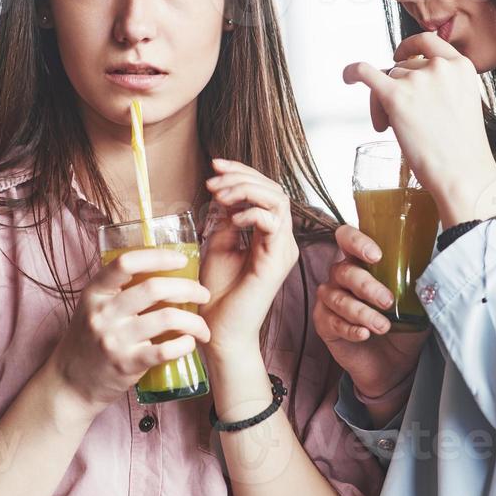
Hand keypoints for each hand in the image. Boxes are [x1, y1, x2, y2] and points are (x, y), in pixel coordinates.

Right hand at [44, 249, 211, 413]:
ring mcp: (114, 339)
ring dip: (194, 321)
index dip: (158, 256)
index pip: (126, 263)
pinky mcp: (126, 364)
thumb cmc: (88, 342)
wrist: (69, 384)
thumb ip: (118, 291)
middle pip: (154, 288)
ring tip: (202, 327)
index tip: (181, 260)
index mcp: (95, 293)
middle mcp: (103, 313)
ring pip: (167, 318)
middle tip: (203, 294)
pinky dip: (185, 344)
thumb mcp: (93, 308)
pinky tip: (190, 343)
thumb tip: (162, 270)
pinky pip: (165, 350)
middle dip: (188, 288)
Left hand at [200, 158, 299, 353]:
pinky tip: (231, 220)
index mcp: (268, 234)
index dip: (241, 172)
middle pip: (274, 189)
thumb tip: (224, 190)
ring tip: (219, 195)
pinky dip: (252, 213)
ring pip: (278, 199)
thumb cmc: (217, 293)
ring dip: (246, 190)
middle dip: (242, 176)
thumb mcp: (218, 244)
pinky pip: (273, 222)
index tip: (214, 165)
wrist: (219, 330)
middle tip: (213, 179)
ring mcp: (282, 249)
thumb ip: (227, 217)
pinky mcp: (277, 260)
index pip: (264, 191)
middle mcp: (280, 239)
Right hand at [313, 224, 428, 413]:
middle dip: (367, 286)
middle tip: (388, 301)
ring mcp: (330, 301)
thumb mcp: (418, 302)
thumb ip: (420, 282)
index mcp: (361, 262)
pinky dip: (350, 329)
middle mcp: (341, 277)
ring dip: (362, 313)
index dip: (356, 241)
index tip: (376, 256)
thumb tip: (438, 268)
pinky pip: (332, 322)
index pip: (347, 238)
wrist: (396, 364)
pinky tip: (364, 335)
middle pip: (344, 271)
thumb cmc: (405, 326)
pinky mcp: (325, 325)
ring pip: (337, 299)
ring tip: (383, 327)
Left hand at [342, 32, 495, 226]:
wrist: (462, 173)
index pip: (429, 44)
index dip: (410, 48)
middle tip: (400, 121)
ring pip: (387, 79)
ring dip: (384, 102)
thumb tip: (408, 83)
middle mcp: (440, 67)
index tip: (401, 57)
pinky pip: (366, 73)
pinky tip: (347, 77)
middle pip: (403, 68)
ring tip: (393, 130)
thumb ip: (444, 87)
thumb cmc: (463, 149)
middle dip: (397, 89)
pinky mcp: (396, 96)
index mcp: (461, 66)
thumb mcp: (464, 103)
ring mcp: (418, 80)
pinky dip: (353, 73)